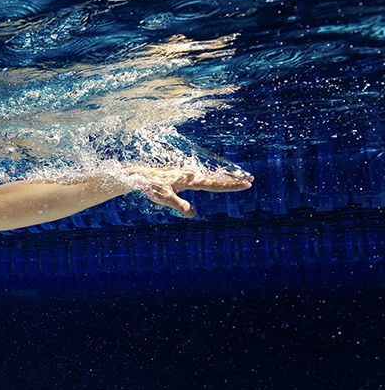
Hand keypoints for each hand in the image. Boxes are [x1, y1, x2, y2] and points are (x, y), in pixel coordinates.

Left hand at [125, 166, 252, 217]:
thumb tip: (193, 214)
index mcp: (190, 180)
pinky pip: (200, 179)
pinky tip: (214, 181)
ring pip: (209, 177)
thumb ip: (180, 206)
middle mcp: (191, 175)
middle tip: (250, 180)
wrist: (139, 177)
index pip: (214, 184)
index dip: (230, 186)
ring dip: (224, 178)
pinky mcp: (182, 177)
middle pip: (216, 178)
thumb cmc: (152, 187)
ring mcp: (187, 175)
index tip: (246, 185)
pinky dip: (212, 179)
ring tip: (239, 179)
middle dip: (233, 180)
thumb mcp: (165, 199)